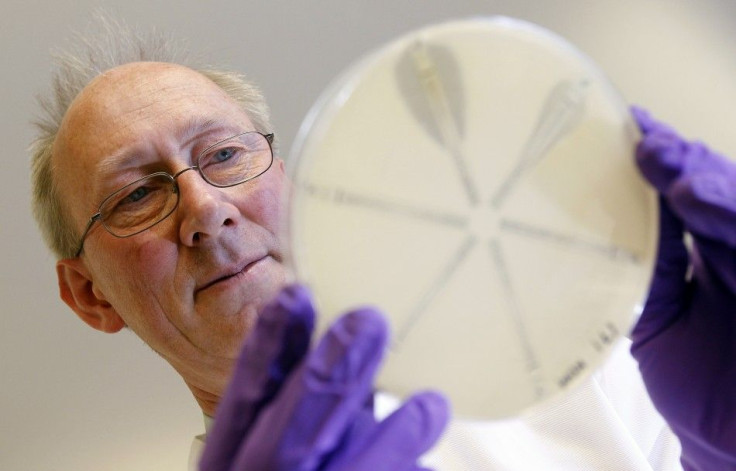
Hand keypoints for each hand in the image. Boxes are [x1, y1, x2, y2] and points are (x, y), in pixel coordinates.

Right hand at [198, 284, 448, 470]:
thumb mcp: (267, 462)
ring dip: (389, 440)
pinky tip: (429, 462)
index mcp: (228, 470)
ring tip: (431, 402)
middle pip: (288, 438)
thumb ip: (304, 422)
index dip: (268, 351)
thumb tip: (358, 376)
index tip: (297, 298)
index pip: (244, 403)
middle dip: (328, 379)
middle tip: (367, 322)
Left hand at [630, 107, 735, 470]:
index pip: (695, 194)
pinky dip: (732, 221)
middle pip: (723, 192)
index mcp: (715, 253)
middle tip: (647, 143)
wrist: (731, 448)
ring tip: (676, 176)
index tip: (630, 126)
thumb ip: (651, 266)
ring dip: (715, 190)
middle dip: (687, 162)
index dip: (668, 158)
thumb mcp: (656, 319)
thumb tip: (623, 208)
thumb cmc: (697, 385)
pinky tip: (701, 200)